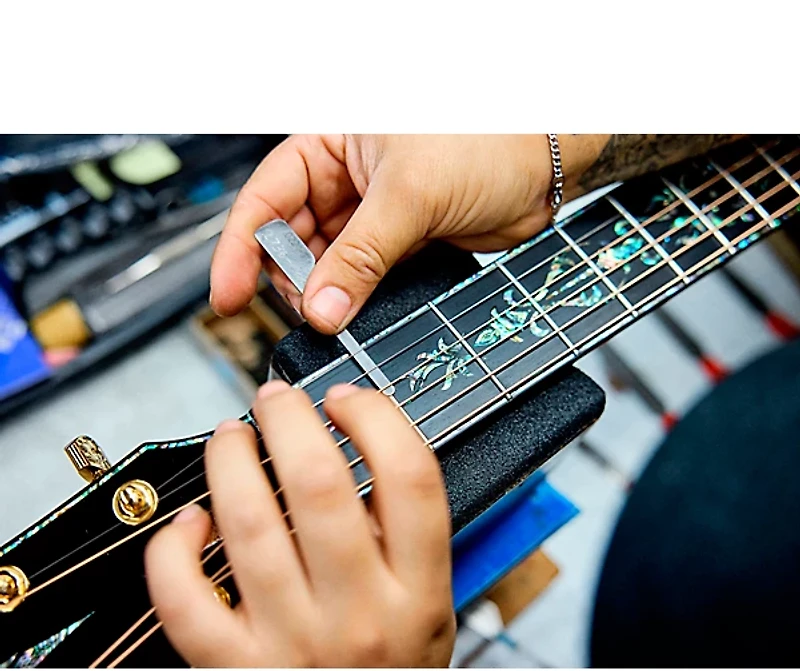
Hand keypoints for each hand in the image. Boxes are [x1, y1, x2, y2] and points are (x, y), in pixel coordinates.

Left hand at [144, 381, 455, 667]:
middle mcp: (360, 616)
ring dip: (230, 460)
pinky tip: (188, 521)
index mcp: (419, 592)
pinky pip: (185, 597)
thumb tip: (361, 443)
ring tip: (231, 438)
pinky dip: (174, 547)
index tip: (347, 400)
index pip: (410, 476)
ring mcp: (294, 643)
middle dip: (288, 419)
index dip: (375, 416)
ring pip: (247, 524)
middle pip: (319, 484)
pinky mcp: (235, 668)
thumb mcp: (430, 607)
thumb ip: (406, 534)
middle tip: (276, 401)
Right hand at [210, 134, 604, 333]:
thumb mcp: (410, 194)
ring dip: (323, 295)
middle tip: (304, 310)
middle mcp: (344, 177)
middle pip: (290, 238)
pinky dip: (352, 300)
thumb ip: (361, 255)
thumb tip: (323, 305)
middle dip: (290, 278)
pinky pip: (359, 277)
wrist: (544, 168)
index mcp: (330, 143)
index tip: (228, 294)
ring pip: (324, 264)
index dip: (242, 248)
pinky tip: (353, 314)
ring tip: (332, 316)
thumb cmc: (487, 140)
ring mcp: (369, 213)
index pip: (266, 197)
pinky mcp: (396, 243)